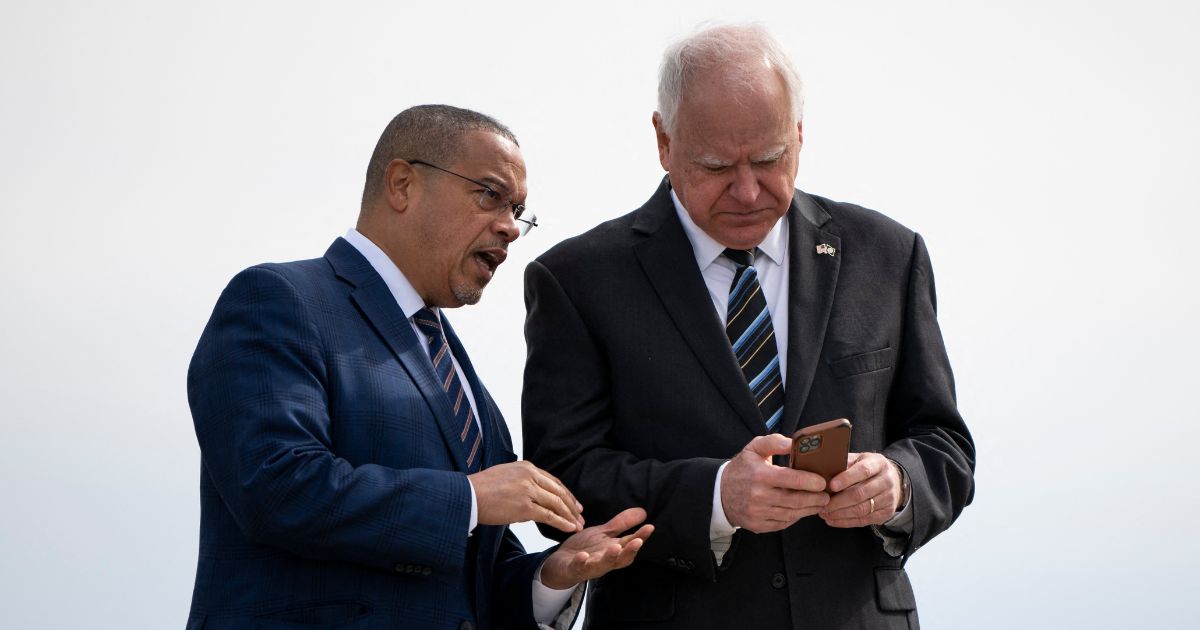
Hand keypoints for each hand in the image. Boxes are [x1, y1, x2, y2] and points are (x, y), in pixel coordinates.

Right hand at [469, 461, 583, 532]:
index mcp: (526, 467)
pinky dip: (562, 522)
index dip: (566, 494)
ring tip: (578, 524)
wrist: (467, 495)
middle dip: (572, 505)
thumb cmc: (481, 489)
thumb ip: (521, 482)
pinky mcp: (524, 506)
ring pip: (556, 504)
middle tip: (581, 515)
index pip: (553, 481)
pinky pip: (549, 516)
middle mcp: (530, 475)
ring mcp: (528, 490)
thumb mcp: (505, 476)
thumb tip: (531, 498)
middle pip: (558, 491)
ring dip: (570, 515)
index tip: (574, 503)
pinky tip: (569, 528)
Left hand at [538, 507, 653, 588]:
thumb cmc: (585, 549)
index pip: (630, 543)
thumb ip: (622, 524)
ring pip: (602, 565)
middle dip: (630, 550)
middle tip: (637, 541)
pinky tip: (583, 556)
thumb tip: (643, 512)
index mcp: (613, 550)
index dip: (641, 537)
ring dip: (609, 557)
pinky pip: (578, 567)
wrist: (561, 564)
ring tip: (614, 548)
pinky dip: (581, 562)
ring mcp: (590, 566)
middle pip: (621, 558)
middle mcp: (605, 560)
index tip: (650, 527)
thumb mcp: (604, 533)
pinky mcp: (574, 568)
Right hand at [720, 434, 828, 532]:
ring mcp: (758, 512)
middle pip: (795, 500)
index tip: (822, 482)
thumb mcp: (754, 448)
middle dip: (815, 499)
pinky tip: (802, 510)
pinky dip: (795, 517)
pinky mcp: (758, 525)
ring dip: (809, 509)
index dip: (811, 481)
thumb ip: (775, 442)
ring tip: (819, 503)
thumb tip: (795, 443)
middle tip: (826, 495)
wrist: (719, 493)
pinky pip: (783, 523)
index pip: (791, 479)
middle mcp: (759, 496)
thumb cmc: (742, 468)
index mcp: (760, 475)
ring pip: (792, 514)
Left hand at [820, 452, 902, 527]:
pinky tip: (832, 520)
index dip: (846, 479)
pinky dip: (846, 522)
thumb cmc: (868, 469)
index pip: (863, 471)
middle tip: (822, 504)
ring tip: (824, 513)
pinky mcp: (887, 513)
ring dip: (840, 513)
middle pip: (860, 494)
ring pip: (861, 509)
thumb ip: (844, 463)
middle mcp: (887, 481)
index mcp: (878, 463)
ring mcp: (889, 498)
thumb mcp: (859, 459)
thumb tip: (823, 471)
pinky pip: (864, 520)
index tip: (831, 485)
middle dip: (838, 501)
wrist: (893, 481)